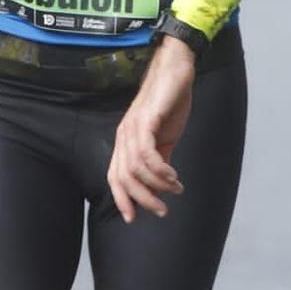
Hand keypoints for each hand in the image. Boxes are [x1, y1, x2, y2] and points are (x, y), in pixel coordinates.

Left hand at [108, 37, 196, 222]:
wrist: (176, 71)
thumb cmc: (170, 103)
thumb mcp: (164, 138)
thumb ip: (159, 159)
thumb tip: (160, 185)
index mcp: (125, 141)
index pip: (115, 176)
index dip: (120, 199)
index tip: (132, 218)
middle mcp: (124, 136)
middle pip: (123, 178)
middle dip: (143, 199)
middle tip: (162, 210)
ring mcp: (133, 127)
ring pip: (136, 169)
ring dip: (157, 186)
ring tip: (175, 189)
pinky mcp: (146, 120)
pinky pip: (147, 153)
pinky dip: (160, 170)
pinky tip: (174, 176)